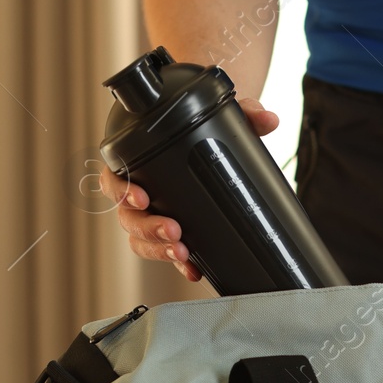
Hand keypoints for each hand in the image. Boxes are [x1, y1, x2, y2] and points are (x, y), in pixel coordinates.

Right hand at [100, 98, 279, 281]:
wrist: (214, 143)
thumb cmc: (204, 127)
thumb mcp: (224, 115)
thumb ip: (245, 112)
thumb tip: (269, 120)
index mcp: (138, 160)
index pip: (114, 176)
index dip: (121, 189)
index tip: (141, 197)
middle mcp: (139, 190)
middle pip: (128, 216)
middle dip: (148, 227)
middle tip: (173, 230)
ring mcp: (152, 215)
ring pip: (141, 239)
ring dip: (159, 249)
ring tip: (182, 253)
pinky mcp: (169, 233)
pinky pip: (165, 252)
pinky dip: (179, 264)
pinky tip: (194, 270)